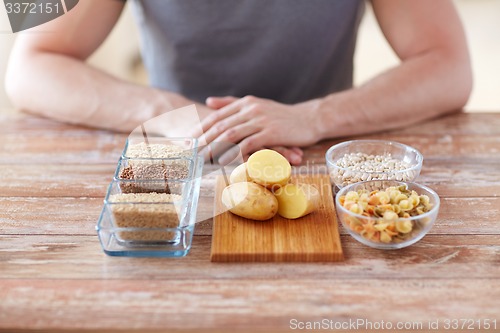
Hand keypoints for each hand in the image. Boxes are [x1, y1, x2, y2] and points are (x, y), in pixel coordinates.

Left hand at [197, 96, 321, 163]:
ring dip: (214, 149)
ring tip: (202, 161)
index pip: (216, 117)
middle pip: (220, 126)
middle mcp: (250, 109)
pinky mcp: (271, 132)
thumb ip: (232, 103)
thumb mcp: (256, 105)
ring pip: (231, 135)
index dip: (200, 130)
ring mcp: (261, 120)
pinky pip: (248, 144)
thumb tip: (209, 101)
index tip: (188, 143)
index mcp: (245, 103)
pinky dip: (235, 153)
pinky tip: (225, 162)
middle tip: (190, 155)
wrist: (310, 118)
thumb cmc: (282, 116)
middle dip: (203, 141)